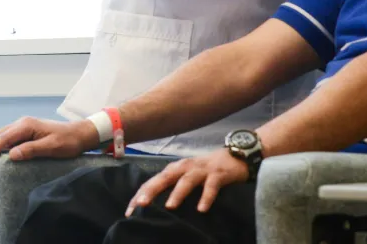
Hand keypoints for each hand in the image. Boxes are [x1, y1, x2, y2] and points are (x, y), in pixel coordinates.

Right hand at [0, 117, 98, 169]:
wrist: (80, 134)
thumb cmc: (68, 142)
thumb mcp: (52, 147)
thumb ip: (31, 150)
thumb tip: (11, 155)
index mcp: (27, 125)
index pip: (2, 139)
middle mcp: (22, 123)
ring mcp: (23, 126)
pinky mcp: (25, 132)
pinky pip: (4, 138)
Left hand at [126, 149, 248, 215]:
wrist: (236, 156)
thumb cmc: (208, 170)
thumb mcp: (188, 176)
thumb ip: (172, 186)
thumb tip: (152, 205)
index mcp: (176, 169)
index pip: (154, 180)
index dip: (141, 194)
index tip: (129, 210)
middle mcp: (186, 167)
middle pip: (166, 177)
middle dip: (152, 190)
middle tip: (140, 205)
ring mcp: (202, 170)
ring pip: (187, 180)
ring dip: (178, 193)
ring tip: (169, 206)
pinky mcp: (219, 174)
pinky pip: (211, 186)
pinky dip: (206, 197)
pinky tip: (202, 209)